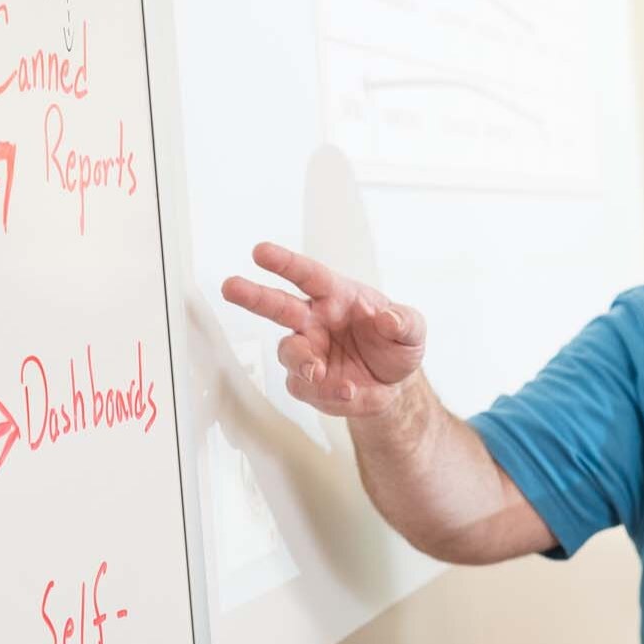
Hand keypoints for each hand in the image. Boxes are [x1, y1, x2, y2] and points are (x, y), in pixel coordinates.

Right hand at [221, 242, 425, 417]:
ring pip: (288, 351)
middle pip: (277, 305)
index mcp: (336, 296)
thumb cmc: (395, 344)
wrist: (394, 384)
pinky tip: (347, 391)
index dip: (283, 262)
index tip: (259, 251)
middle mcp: (314, 320)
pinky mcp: (308, 382)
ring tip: (316, 370)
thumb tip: (387, 318)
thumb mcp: (412, 331)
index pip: (306, 274)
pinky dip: (325, 391)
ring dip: (299, 360)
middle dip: (253, 295)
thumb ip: (405, 322)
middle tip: (230, 286)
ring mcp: (308, 351)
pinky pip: (304, 386)